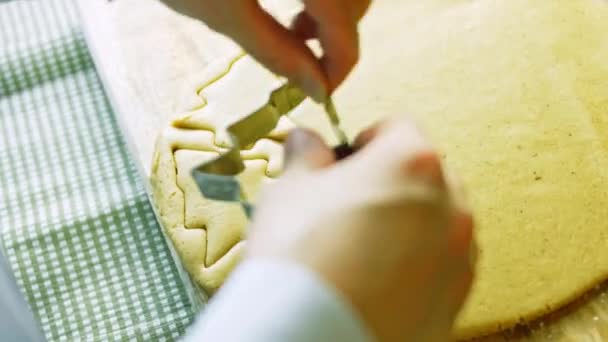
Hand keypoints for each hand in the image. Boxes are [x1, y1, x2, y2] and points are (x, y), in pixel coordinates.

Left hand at [161, 0, 371, 101]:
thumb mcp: (221, 11)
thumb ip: (275, 49)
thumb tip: (317, 87)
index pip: (345, 23)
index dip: (341, 64)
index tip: (323, 92)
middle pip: (358, 0)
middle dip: (338, 35)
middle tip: (302, 53)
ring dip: (335, 11)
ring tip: (296, 25)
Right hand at [247, 118, 475, 340]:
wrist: (312, 335)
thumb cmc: (302, 259)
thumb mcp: (291, 188)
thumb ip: (305, 154)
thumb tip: (307, 144)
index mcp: (412, 163)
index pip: (398, 128)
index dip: (366, 139)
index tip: (347, 159)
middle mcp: (449, 206)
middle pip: (425, 174)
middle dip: (391, 181)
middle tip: (351, 202)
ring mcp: (458, 256)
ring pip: (438, 221)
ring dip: (409, 222)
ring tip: (363, 245)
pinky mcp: (455, 298)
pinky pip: (440, 264)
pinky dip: (417, 262)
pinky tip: (377, 276)